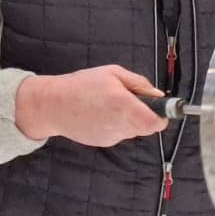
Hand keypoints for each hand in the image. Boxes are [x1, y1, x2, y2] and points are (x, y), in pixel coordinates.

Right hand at [15, 65, 169, 146]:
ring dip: (130, 119)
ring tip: (110, 105)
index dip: (162, 116)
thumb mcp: (112, 73)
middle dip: (146, 115)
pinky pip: (120, 133)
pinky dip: (117, 125)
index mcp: (122, 103)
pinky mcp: (103, 142)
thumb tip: (158, 95)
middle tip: (132, 101)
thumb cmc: (81, 85)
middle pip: (147, 127)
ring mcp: (111, 136)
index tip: (160, 108)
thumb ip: (138, 83)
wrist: (52, 105)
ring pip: (133, 130)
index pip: (155, 122)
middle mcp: (118, 123)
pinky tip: (101, 114)